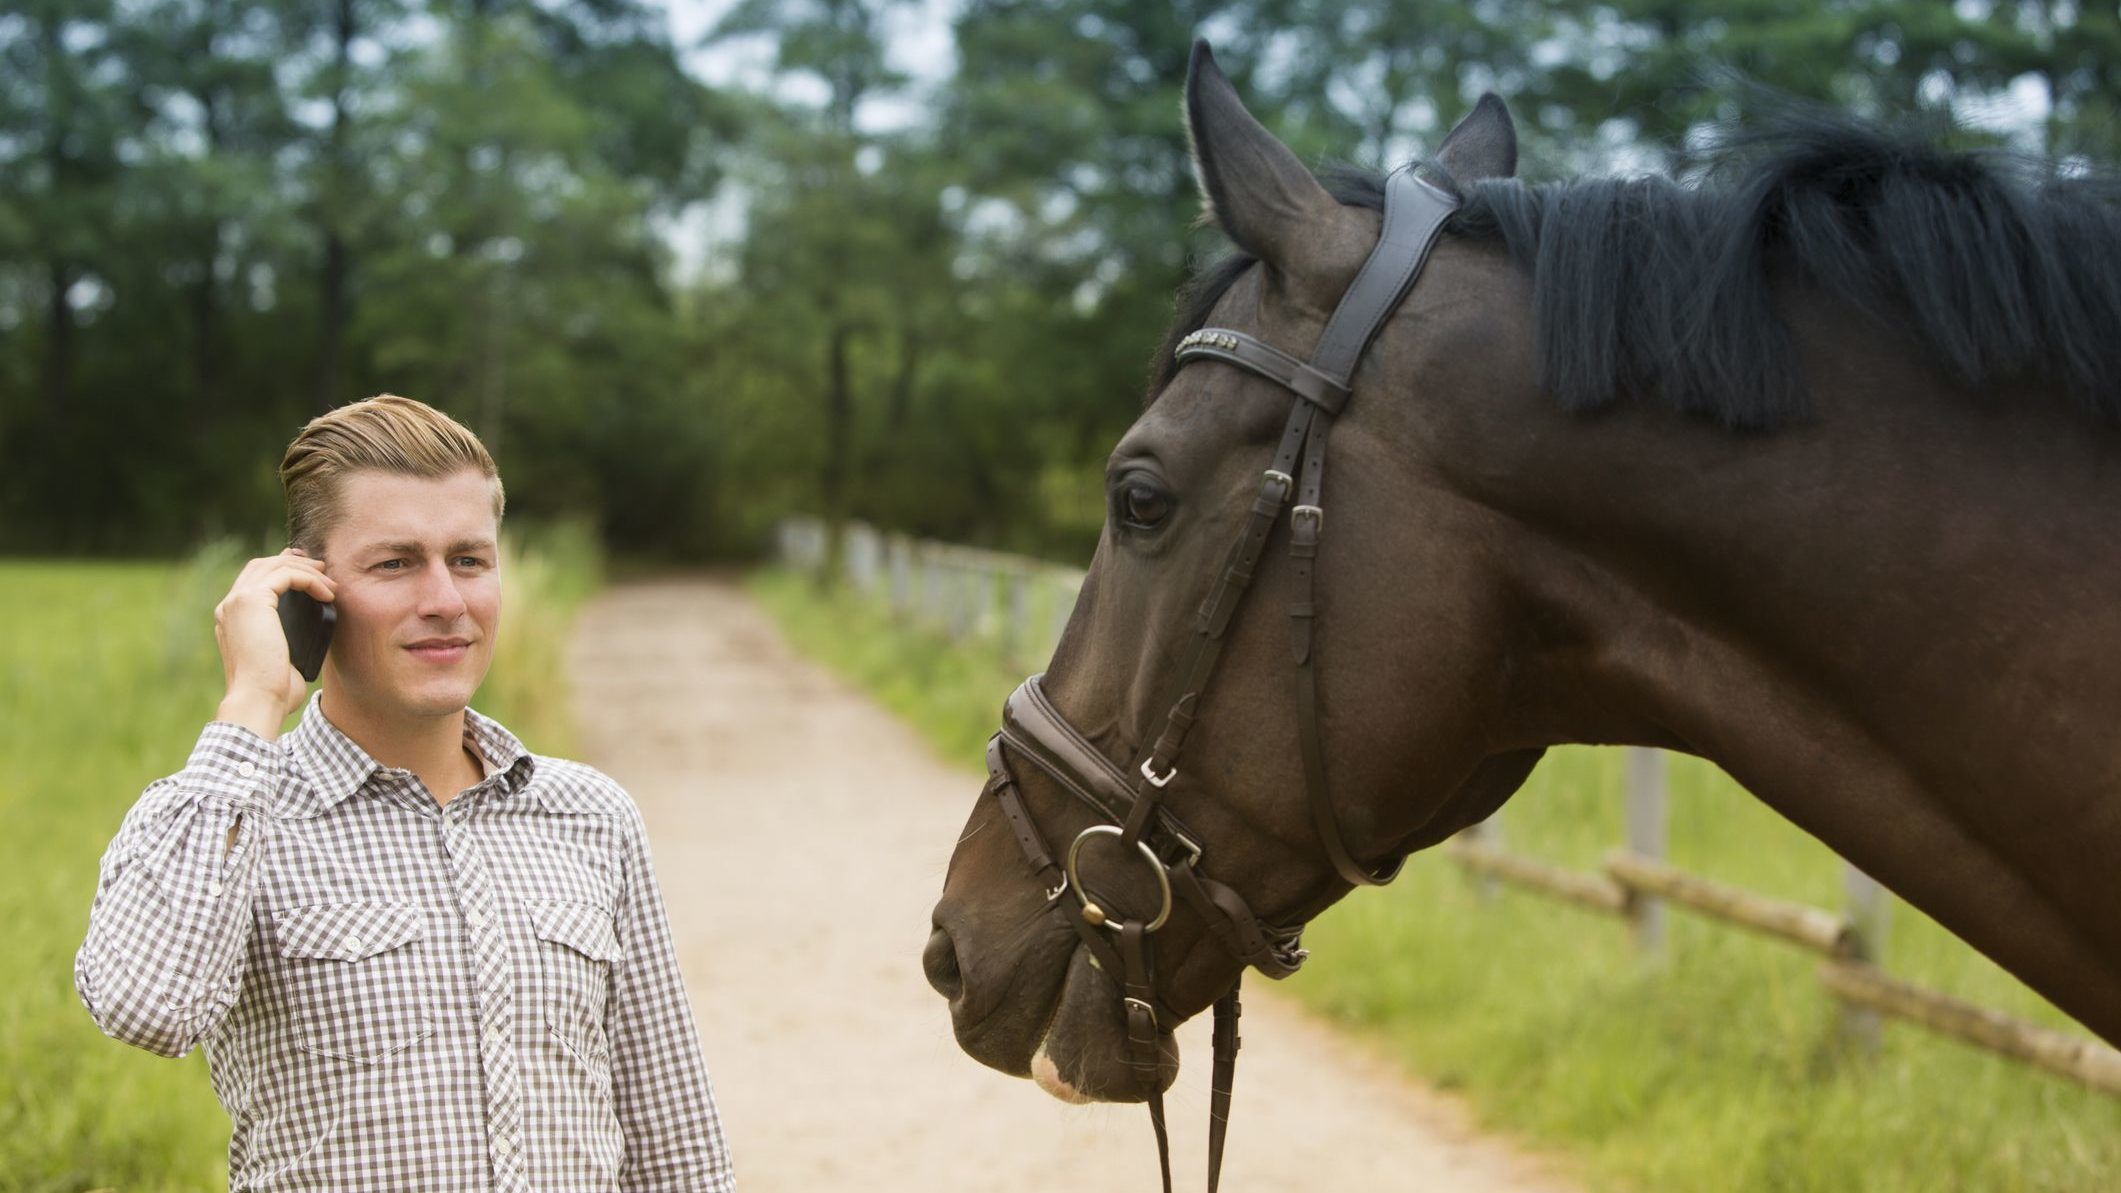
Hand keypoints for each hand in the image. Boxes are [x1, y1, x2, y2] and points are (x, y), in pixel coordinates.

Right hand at [213, 548, 335, 738]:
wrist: (258, 700)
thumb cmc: (273, 690)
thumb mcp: (280, 657)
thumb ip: (286, 638)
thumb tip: (311, 631)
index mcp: (231, 618)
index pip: (254, 580)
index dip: (281, 569)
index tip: (311, 573)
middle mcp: (229, 606)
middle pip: (261, 566)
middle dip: (294, 562)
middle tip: (322, 570)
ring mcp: (237, 601)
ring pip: (274, 565)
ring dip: (306, 570)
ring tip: (331, 584)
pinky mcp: (252, 600)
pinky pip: (286, 575)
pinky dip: (310, 580)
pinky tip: (328, 595)